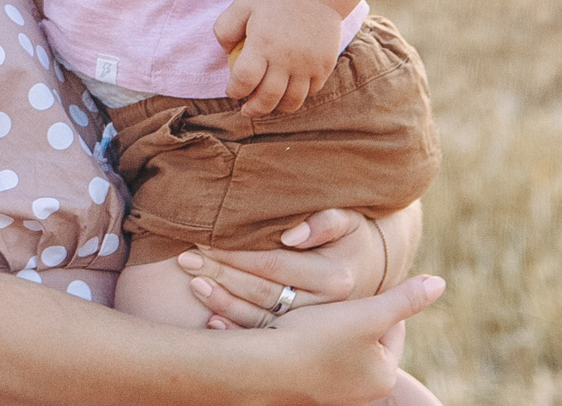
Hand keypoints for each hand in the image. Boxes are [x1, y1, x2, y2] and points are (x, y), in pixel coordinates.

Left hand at [176, 205, 419, 327]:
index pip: (273, 265)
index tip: (204, 239)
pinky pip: (265, 338)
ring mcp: (313, 330)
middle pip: (262, 292)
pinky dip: (236, 330)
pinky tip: (210, 322)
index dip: (236, 253)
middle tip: (185, 259)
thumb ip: (325, 221)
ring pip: (260, 319)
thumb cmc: (354, 239)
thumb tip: (290, 234)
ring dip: (222, 303)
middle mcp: (324, 310)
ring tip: (192, 284)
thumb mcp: (350, 222)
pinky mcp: (304, 339)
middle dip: (221, 274)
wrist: (375, 275)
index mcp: (334, 280)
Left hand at [215, 0, 345, 114]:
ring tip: (267, 105)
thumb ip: (226, 28)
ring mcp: (308, 64)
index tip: (232, 91)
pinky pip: (311, 92)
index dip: (235, 91)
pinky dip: (298, 96)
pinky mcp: (324, 66)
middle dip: (253, 109)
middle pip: (268, 97)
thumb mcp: (243, 3)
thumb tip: (224, 53)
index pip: (244, 79)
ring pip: (292, 101)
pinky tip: (288, 91)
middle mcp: (286, 57)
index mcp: (263, 42)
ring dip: (276, 108)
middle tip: (246, 110)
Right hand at [262, 275, 446, 405]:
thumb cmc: (317, 338)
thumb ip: (405, 299)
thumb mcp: (368, 313)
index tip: (356, 286)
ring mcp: (332, 392)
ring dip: (329, 324)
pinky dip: (307, 339)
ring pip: (338, 345)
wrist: (261, 365)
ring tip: (312, 305)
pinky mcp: (304, 388)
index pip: (393, 327)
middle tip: (334, 294)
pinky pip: (314, 355)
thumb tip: (441, 282)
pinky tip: (292, 324)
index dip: (376, 300)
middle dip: (352, 314)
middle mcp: (361, 391)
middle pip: (365, 338)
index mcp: (383, 375)